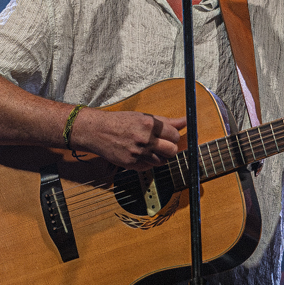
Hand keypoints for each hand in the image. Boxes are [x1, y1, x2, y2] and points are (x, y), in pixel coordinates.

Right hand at [70, 108, 185, 170]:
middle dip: (170, 148)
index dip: (173, 136)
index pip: (174, 135)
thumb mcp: (143, 117)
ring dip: (159, 156)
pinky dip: (148, 162)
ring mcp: (138, 153)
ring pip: (162, 161)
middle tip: (163, 144)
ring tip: (149, 148)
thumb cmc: (121, 122)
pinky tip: (140, 154)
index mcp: (149, 125)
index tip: (170, 136)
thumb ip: (166, 121)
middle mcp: (145, 139)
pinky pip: (149, 167)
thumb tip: (186, 121)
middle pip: (172, 150)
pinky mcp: (131, 164)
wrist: (97, 131)